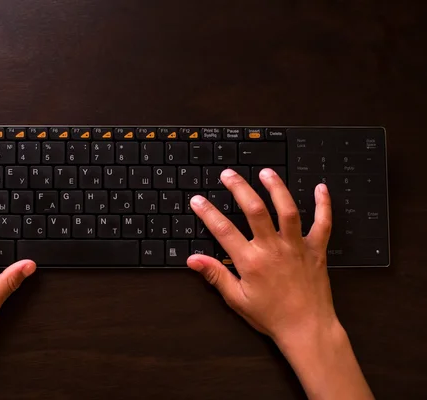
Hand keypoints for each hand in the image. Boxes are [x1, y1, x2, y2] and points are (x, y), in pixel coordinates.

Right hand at [188, 168, 372, 399]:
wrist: (307, 329)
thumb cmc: (272, 317)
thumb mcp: (237, 299)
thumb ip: (216, 275)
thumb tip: (193, 260)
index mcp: (251, 262)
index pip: (223, 230)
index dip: (208, 213)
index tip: (197, 200)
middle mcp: (273, 249)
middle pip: (255, 210)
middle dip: (240, 189)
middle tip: (229, 174)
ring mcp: (296, 247)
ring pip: (287, 210)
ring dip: (276, 188)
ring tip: (266, 173)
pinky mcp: (316, 250)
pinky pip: (323, 224)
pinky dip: (323, 205)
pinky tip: (320, 188)